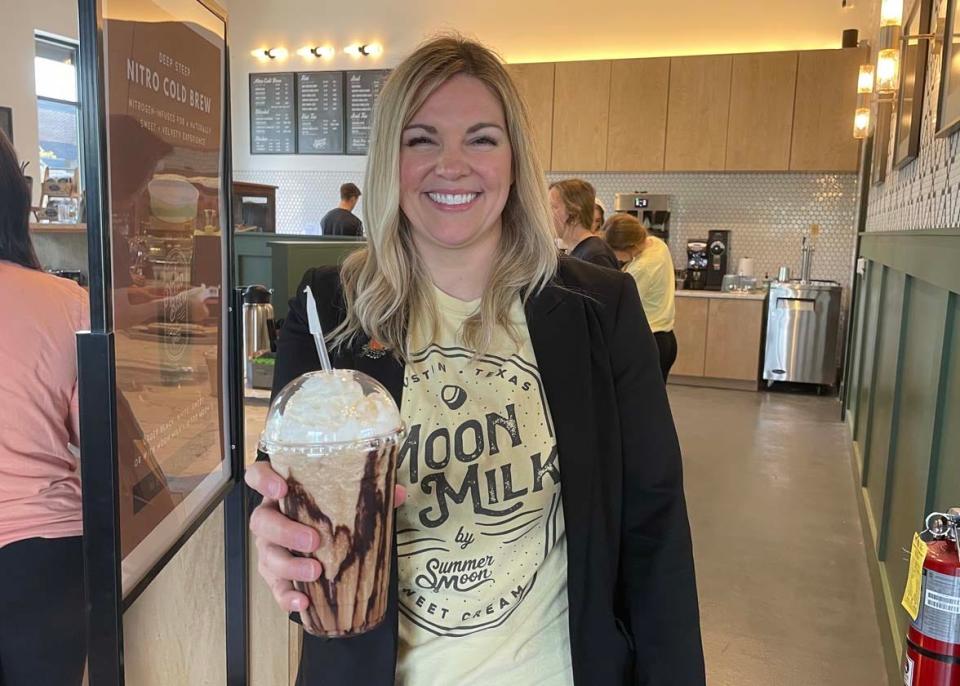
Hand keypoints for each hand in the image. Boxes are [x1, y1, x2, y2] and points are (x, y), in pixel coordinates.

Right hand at [245, 461, 406, 613]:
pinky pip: (275, 587)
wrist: (323, 542)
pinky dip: (286, 595)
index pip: (258, 475)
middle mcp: (270, 517)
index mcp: (284, 491)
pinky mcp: (274, 575)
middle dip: (285, 531)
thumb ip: (368, 492)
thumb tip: (397, 493)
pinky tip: (302, 600)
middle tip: (313, 540)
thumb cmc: (329, 513)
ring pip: (267, 555)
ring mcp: (269, 547)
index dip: (264, 480)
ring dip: (290, 565)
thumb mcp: (344, 498)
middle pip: (262, 521)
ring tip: (316, 571)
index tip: (281, 487)